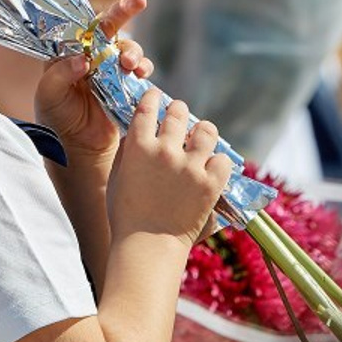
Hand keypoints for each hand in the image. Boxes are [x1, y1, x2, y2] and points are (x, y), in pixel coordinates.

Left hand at [35, 0, 151, 164]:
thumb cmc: (56, 118)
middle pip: (106, 23)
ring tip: (130, 65)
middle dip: (123, 10)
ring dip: (132, 50)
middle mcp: (86, 52)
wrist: (78, 148)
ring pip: (125, 45)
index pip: (70, 13)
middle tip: (138, 0)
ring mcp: (106, 66)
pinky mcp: (123, 82)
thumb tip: (82, 58)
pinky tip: (139, 73)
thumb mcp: (49, 95)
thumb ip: (60, 74)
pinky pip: (138, 66)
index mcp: (63, 49)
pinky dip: (142, 66)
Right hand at [107, 89, 232, 248]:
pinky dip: (218, 162)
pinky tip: (211, 166)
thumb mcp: (118, 176)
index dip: (153, 97)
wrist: (148, 245)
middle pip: (178, 112)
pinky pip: (223, 160)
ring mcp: (190, 166)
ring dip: (202, 131)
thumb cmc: (126, 214)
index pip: (148, 107)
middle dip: (178, 110)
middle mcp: (165, 150)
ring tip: (200, 136)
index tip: (156, 96)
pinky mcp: (211, 184)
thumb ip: (128, 150)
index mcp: (138, 146)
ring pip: (206, 130)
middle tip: (179, 115)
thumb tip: (137, 132)